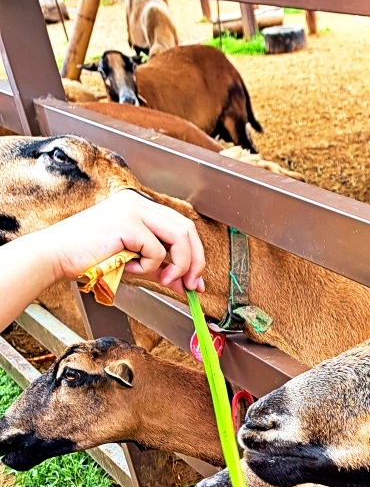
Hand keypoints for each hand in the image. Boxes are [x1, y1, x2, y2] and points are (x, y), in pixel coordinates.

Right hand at [46, 189, 205, 293]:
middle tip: (190, 285)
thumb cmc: (88, 258)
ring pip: (179, 237)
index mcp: (139, 207)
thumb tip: (186, 284)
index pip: (181, 226)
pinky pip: (156, 250)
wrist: (56, 257)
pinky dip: (148, 266)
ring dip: (178, 265)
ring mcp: (133, 209)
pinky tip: (127, 266)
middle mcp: (138, 202)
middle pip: (187, 229)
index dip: (195, 254)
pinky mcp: (127, 222)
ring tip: (162, 278)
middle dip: (195, 261)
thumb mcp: (134, 263)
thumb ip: (161, 269)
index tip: (195, 280)